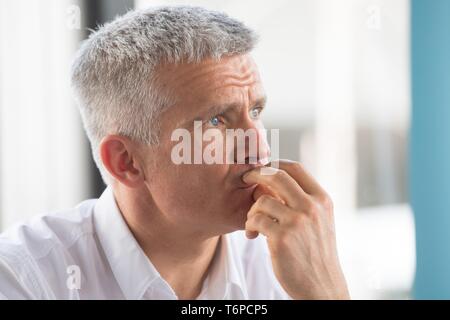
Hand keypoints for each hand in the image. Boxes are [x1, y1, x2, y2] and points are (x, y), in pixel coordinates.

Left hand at [243, 160, 349, 299]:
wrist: (322, 286)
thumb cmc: (316, 252)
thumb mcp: (320, 221)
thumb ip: (304, 200)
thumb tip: (276, 179)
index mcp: (322, 200)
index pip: (295, 168)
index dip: (274, 163)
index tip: (261, 168)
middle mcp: (311, 208)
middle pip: (277, 176)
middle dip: (256, 174)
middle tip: (245, 179)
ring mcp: (297, 222)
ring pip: (262, 200)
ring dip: (252, 211)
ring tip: (253, 224)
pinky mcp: (281, 239)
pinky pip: (255, 219)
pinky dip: (249, 225)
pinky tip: (252, 235)